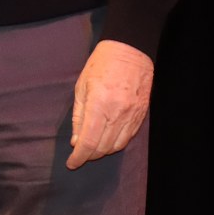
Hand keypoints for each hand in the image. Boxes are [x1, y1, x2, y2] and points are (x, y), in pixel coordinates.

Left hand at [66, 39, 153, 169]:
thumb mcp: (81, 88)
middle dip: (89, 155)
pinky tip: (107, 140)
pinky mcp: (141, 115)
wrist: (130, 51)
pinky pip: (128, 138)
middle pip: (102, 148)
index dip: (79, 157)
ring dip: (102, 152)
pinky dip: (115, 144)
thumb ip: (79, 117)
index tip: (72, 163)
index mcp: (99, 104)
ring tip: (92, 148)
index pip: (88, 141)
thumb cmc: (100, 65)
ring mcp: (132, 115)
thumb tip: (76, 142)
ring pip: (116, 146)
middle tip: (79, 153)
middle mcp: (117, 113)